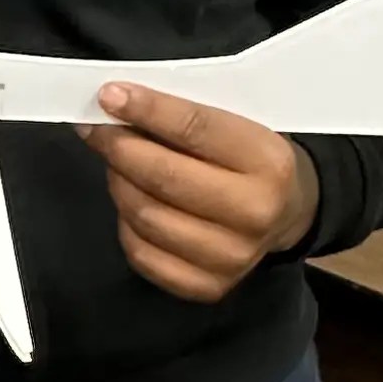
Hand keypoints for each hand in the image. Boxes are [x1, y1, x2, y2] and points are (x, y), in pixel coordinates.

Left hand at [78, 83, 318, 303]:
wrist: (286, 211)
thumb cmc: (248, 155)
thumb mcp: (234, 121)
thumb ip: (182, 113)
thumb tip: (114, 103)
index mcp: (268, 161)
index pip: (195, 128)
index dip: (146, 110)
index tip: (107, 95)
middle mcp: (255, 213)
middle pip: (164, 177)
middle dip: (118, 147)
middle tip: (96, 129)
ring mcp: (233, 257)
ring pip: (146, 215)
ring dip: (118, 182)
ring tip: (116, 164)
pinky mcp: (209, 287)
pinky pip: (142, 255)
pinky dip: (125, 224)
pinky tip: (131, 202)